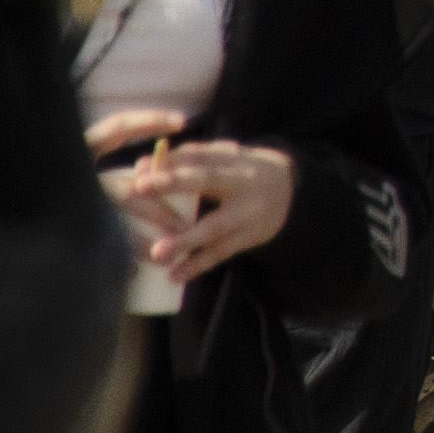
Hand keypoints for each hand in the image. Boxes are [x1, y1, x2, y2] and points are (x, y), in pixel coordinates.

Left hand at [97, 124, 296, 282]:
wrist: (294, 193)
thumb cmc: (245, 172)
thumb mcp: (227, 158)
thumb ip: (190, 158)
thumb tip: (145, 164)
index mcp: (236, 161)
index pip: (200, 156)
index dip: (171, 162)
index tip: (139, 170)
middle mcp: (245, 184)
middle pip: (208, 183)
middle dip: (174, 185)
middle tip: (140, 189)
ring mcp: (249, 214)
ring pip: (215, 228)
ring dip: (185, 241)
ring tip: (158, 252)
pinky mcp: (249, 238)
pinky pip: (221, 253)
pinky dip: (198, 266)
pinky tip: (175, 276)